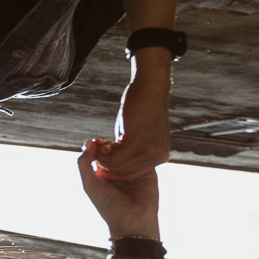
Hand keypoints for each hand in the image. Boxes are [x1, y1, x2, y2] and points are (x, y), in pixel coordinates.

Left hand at [78, 138, 160, 240]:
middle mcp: (117, 170)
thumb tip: (87, 142)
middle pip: (113, 149)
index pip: (98, 152)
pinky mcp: (147, 170)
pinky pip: (143, 155)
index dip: (96, 145)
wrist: (133, 222)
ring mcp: (132, 169)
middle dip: (109, 144)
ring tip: (119, 148)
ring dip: (123, 146)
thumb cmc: (109, 206)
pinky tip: (134, 149)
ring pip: (127, 150)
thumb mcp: (90, 185)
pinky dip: (139, 149)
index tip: (97, 141)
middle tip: (108, 145)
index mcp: (101, 173)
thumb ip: (84, 164)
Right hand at [96, 48, 171, 180]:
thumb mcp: (138, 132)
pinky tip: (101, 142)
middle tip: (98, 147)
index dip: (116, 164)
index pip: (134, 171)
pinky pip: (114, 159)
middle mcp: (159, 157)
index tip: (104, 152)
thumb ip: (130, 148)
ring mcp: (150, 153)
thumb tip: (112, 159)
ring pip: (117, 167)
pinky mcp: (138, 145)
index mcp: (160, 155)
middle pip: (125, 172)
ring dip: (103, 156)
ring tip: (98, 143)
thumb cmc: (143, 105)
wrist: (151, 87)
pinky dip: (103, 153)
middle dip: (107, 161)